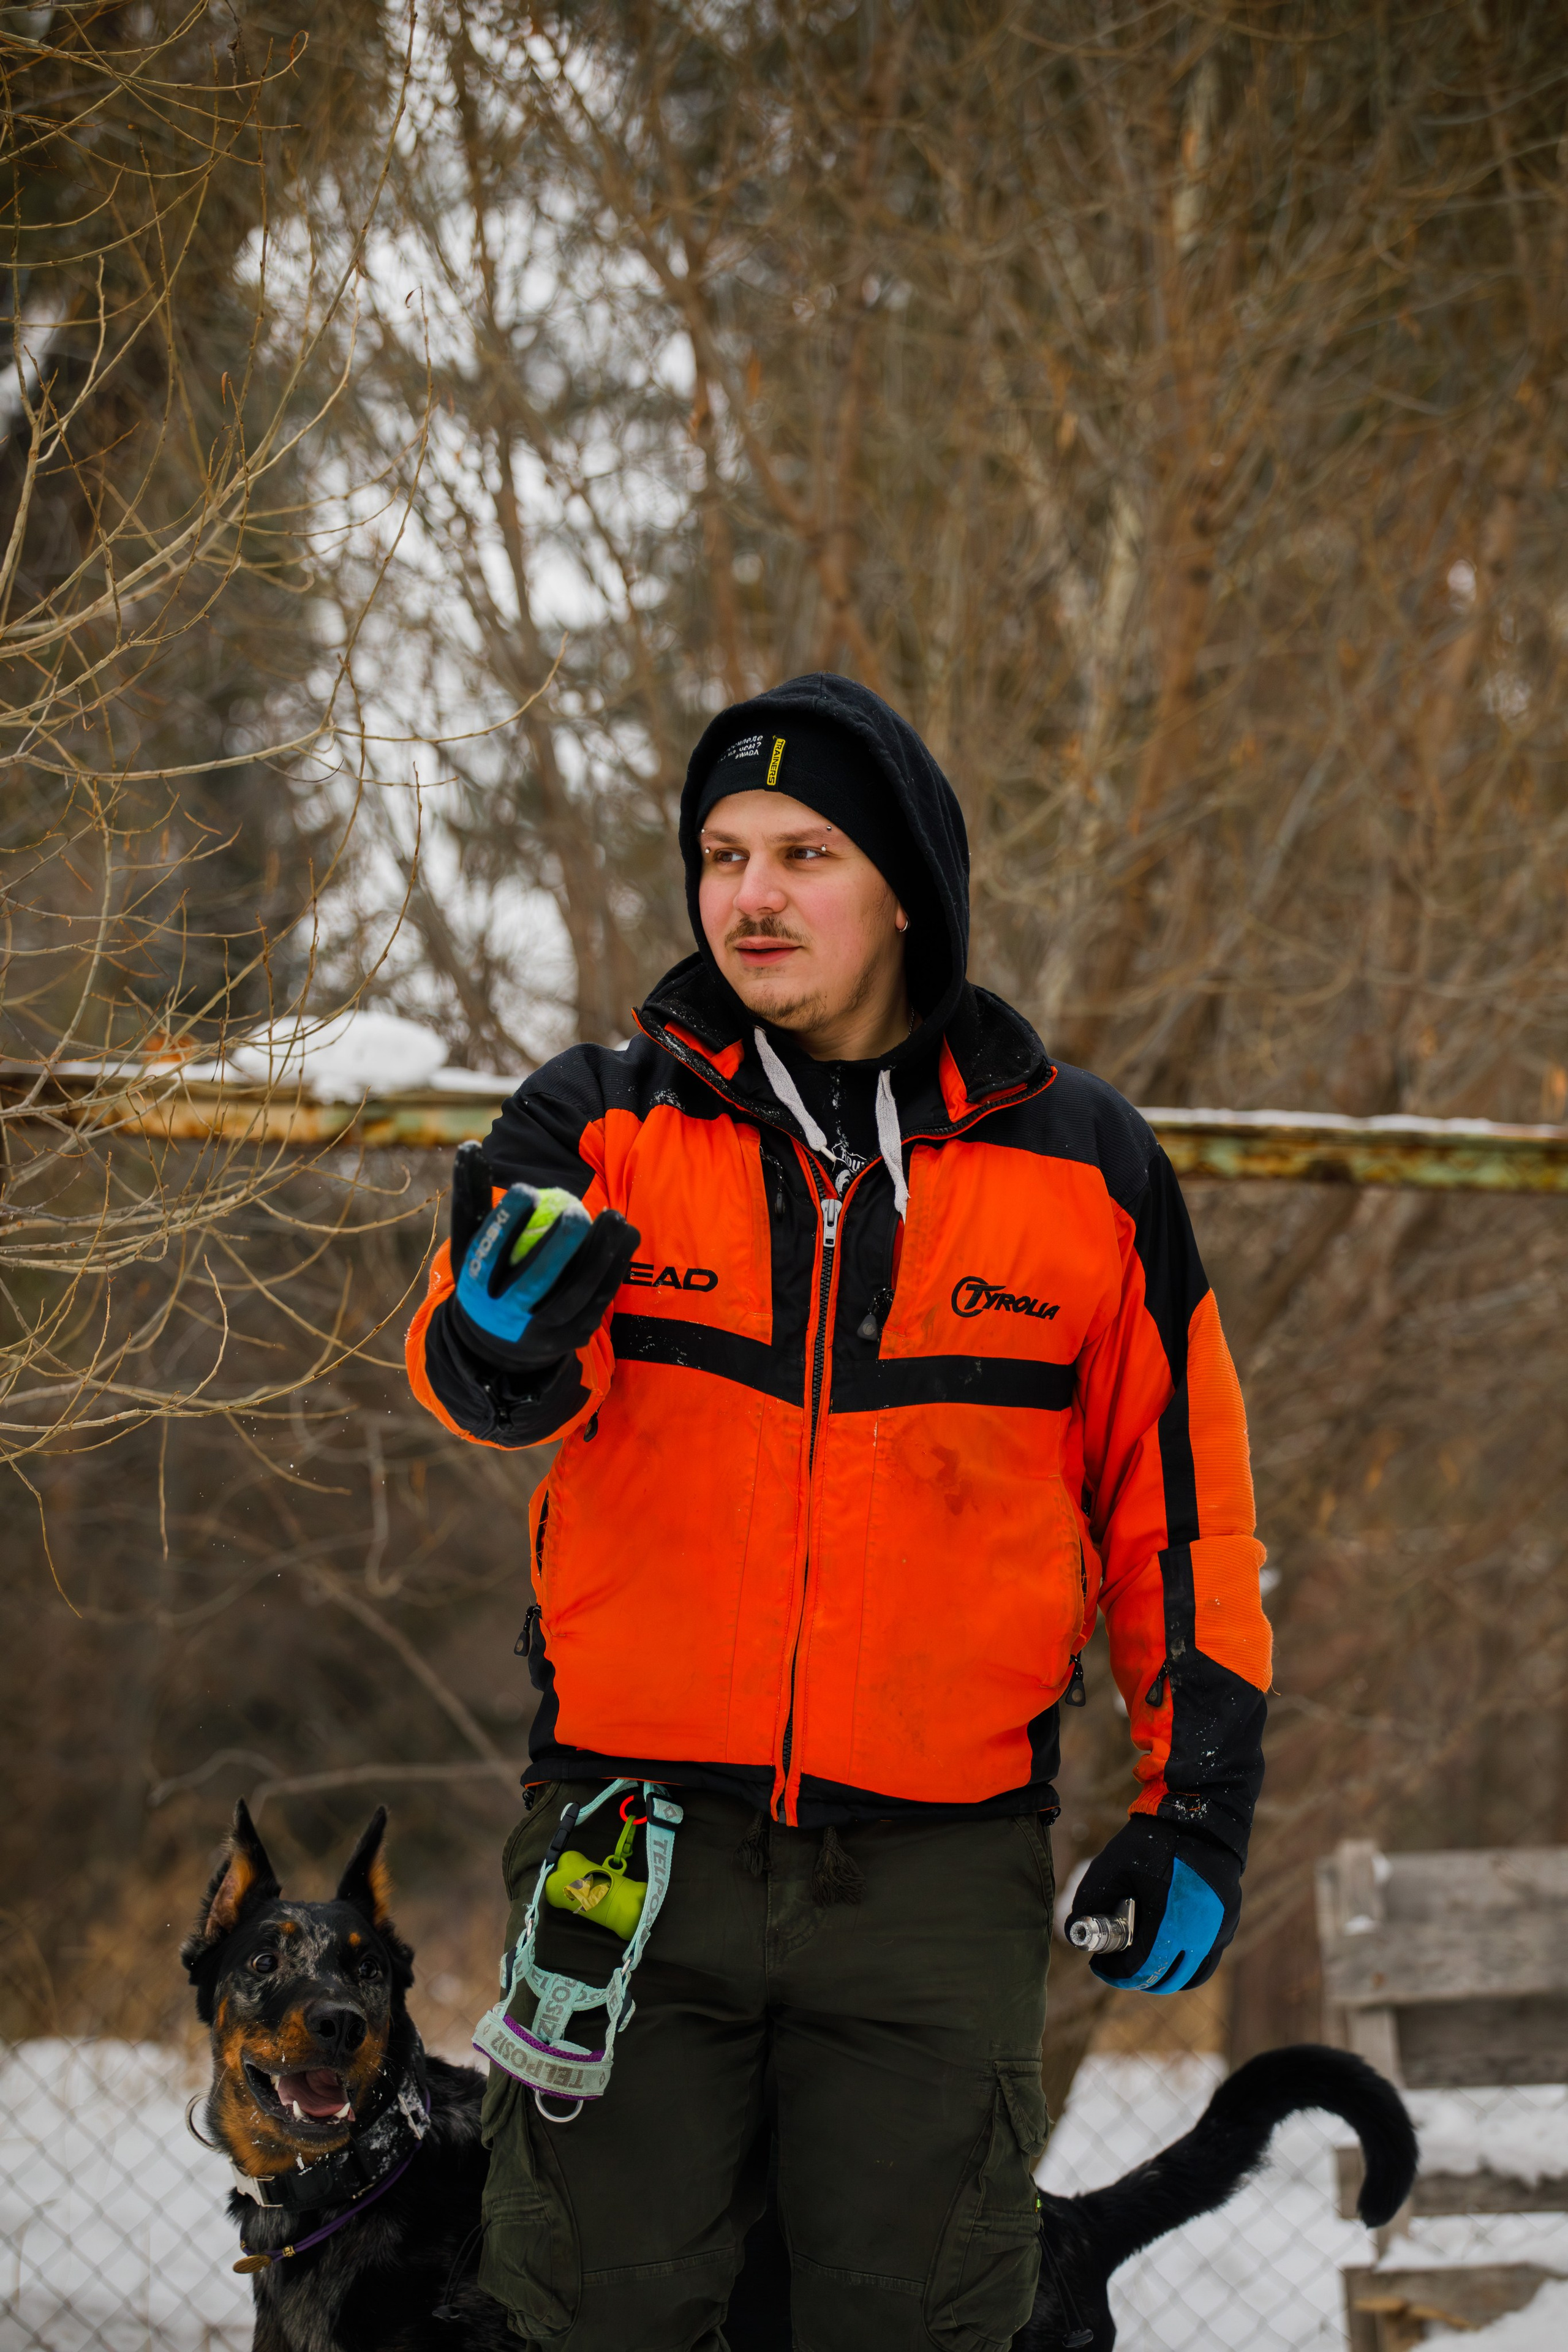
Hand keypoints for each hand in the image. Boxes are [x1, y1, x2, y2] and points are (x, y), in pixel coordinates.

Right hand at [447, 1140, 639, 1369]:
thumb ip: (470, 1194)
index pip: (490, 1255)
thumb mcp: (471, 1241)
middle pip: (536, 1280)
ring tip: (615, 1218)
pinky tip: (625, 1236)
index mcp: (477, 1288)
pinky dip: (615, 1267)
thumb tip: (470, 1145)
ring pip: (577, 1292)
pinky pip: (600, 1299)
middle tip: (578, 1210)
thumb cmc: (487, 1273)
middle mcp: (508, 1314)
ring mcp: (544, 1330)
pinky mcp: (575, 1336)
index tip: (527, 1189)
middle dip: (559, 1247)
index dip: (506, 1223)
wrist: (500, 1343)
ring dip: (601, 1255)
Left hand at [1066, 1817, 1240, 1993]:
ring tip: (1141, 1961)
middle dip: (1137, 1979)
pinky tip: (1167, 1950)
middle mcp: (1201, 1934)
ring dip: (1164, 1976)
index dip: (1115, 1974)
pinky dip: (1186, 1964)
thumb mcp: (1111, 1867)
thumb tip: (1074, 1930)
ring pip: (1191, 1977)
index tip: (1098, 1965)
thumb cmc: (1153, 1842)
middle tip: (1116, 1965)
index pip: (1141, 1970)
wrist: (1199, 1818)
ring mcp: (1220, 1931)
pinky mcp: (1229, 1923)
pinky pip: (1208, 1959)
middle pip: (1166, 1981)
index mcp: (1172, 1923)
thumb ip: (1089, 1901)